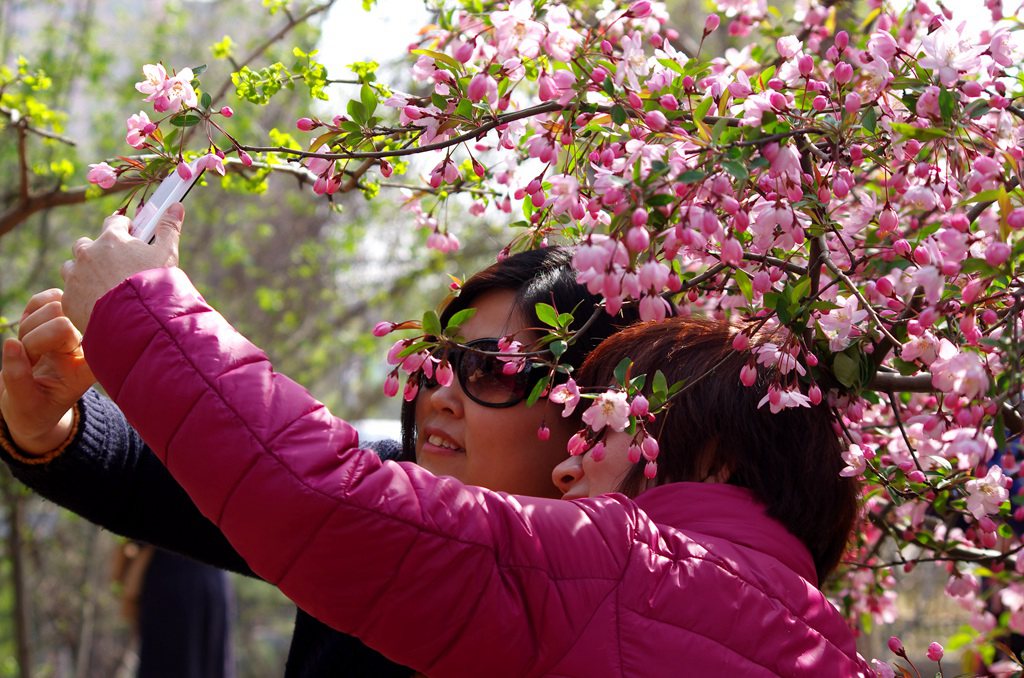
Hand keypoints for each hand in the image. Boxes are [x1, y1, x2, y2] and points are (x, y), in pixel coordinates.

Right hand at [0, 289, 95, 453]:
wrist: (34, 406)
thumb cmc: (33, 409)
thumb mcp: (24, 404)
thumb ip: (17, 377)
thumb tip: (12, 344)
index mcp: (88, 368)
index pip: (75, 334)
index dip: (56, 335)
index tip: (39, 353)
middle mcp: (89, 344)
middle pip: (61, 318)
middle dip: (33, 337)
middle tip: (30, 358)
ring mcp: (77, 328)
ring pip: (52, 305)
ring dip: (31, 326)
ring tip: (30, 351)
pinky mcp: (63, 317)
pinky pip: (46, 298)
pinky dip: (31, 312)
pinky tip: (29, 333)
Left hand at [61, 203, 183, 332]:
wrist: (136, 321)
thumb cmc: (154, 285)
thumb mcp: (167, 255)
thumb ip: (169, 229)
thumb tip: (176, 206)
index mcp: (112, 239)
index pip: (113, 222)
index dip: (123, 229)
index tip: (130, 236)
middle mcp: (88, 253)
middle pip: (86, 244)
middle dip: (97, 251)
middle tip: (115, 265)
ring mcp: (75, 276)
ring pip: (72, 267)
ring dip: (83, 272)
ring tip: (102, 286)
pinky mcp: (69, 299)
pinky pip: (71, 292)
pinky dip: (81, 295)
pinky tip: (97, 304)